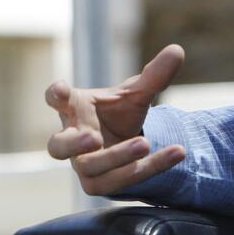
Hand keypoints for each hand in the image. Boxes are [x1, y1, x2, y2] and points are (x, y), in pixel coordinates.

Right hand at [45, 44, 187, 195]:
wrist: (125, 141)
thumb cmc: (120, 112)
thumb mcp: (137, 92)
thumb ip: (153, 76)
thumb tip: (177, 50)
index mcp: (75, 108)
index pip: (57, 100)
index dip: (56, 95)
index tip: (59, 89)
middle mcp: (72, 138)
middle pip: (58, 147)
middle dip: (73, 144)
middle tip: (93, 137)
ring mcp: (84, 164)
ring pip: (92, 168)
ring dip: (117, 157)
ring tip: (144, 144)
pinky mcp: (100, 183)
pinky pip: (121, 180)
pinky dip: (151, 167)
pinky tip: (177, 152)